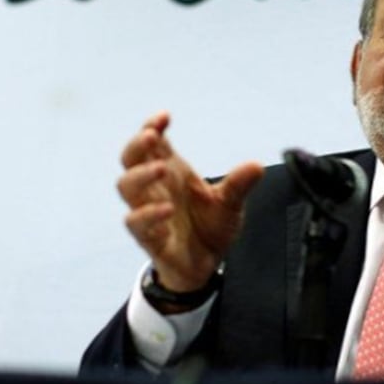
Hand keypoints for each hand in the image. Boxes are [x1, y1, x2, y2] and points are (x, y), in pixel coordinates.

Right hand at [116, 111, 263, 297]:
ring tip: (162, 168)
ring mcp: (147, 210)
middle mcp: (155, 187)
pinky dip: (148, 214)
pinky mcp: (148, 237)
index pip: (151, 142)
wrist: (206, 265)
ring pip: (126, 186)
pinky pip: (136, 223)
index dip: (151, 126)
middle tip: (151, 136)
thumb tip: (257, 166)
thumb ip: (238, 186)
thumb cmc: (210, 227)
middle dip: (137, 145)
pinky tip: (168, 210)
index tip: (164, 117)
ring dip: (141, 175)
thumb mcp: (229, 204)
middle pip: (129, 158)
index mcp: (171, 171)